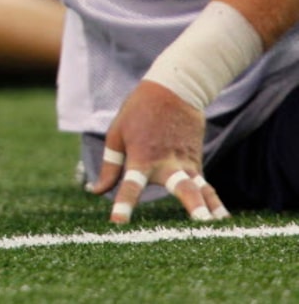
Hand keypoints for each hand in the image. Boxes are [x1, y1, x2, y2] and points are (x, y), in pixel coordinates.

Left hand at [88, 80, 227, 223]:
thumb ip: (110, 167)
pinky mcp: (197, 163)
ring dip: (212, 207)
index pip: (130, 186)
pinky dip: (214, 201)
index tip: (117, 222)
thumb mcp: (117, 135)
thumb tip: (96, 192)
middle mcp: (167, 164)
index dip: (123, 204)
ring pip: (203, 189)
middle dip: (193, 207)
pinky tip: (223, 219)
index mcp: (141, 158)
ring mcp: (186, 164)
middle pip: (184, 188)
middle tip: (202, 223)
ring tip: (220, 226)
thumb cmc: (138, 112)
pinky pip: (206, 186)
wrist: (174, 91)